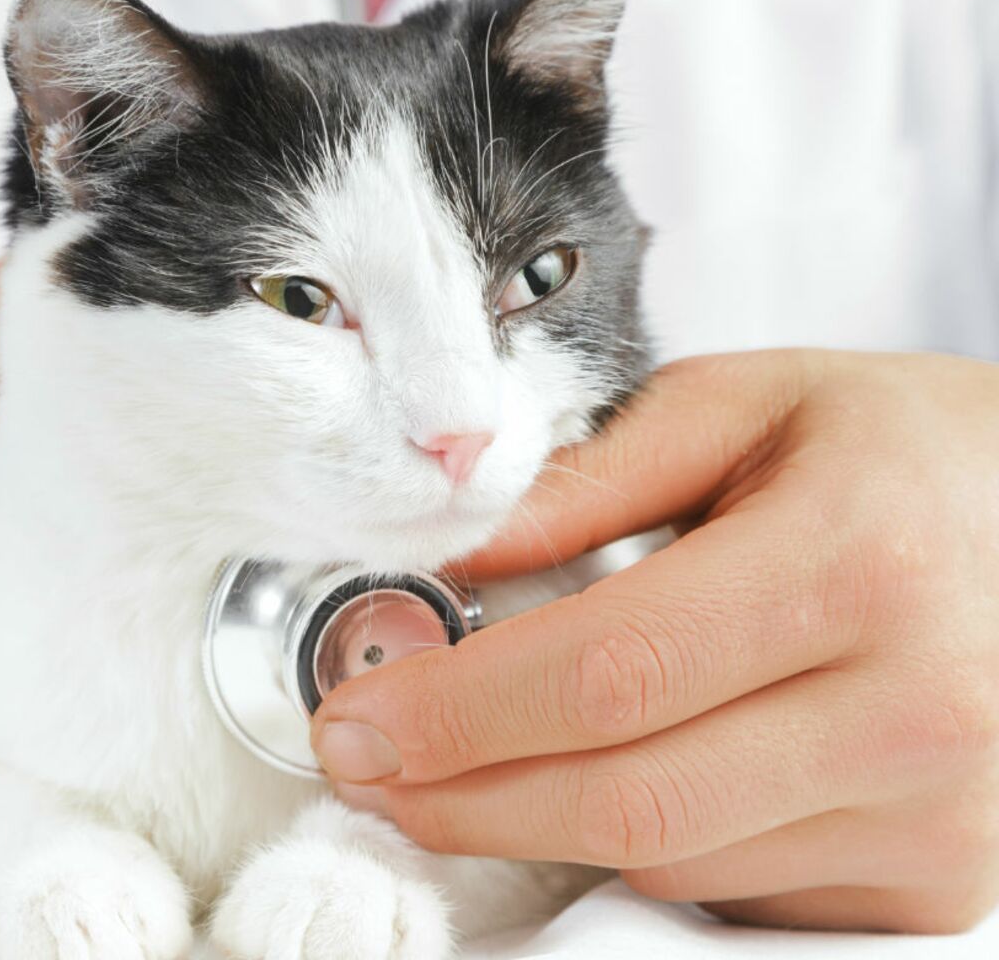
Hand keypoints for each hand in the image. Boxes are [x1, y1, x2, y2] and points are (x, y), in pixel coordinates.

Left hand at [312, 351, 998, 933]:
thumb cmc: (880, 444)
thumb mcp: (736, 408)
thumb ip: (589, 480)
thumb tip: (450, 558)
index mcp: (855, 559)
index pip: (611, 671)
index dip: (460, 710)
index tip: (357, 718)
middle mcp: (915, 709)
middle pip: (627, 796)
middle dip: (463, 794)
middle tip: (369, 762)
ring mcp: (937, 817)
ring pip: (667, 856)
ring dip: (540, 814)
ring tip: (480, 751)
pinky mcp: (933, 880)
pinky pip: (732, 885)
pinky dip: (644, 836)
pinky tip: (625, 764)